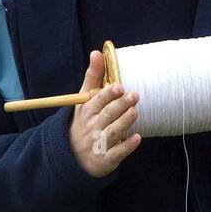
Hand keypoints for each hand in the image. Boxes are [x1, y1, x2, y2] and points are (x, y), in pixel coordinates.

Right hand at [69, 50, 141, 177]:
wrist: (73, 156)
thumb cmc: (85, 121)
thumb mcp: (84, 100)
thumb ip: (93, 76)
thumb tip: (96, 52)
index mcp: (87, 111)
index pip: (96, 101)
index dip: (108, 94)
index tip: (119, 87)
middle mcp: (91, 127)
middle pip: (107, 115)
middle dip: (120, 105)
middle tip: (135, 95)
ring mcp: (98, 144)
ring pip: (112, 132)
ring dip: (125, 122)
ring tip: (136, 111)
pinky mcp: (105, 159)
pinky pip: (117, 153)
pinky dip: (127, 146)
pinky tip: (137, 138)